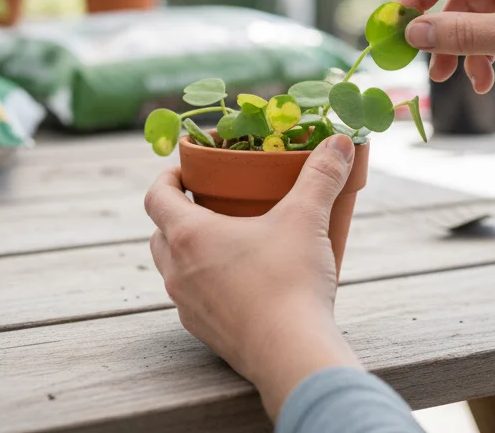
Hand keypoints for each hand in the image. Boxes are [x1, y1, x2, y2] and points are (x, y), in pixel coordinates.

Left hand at [145, 135, 363, 418]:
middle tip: (212, 202)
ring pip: (174, 269)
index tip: (188, 171)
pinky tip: (243, 282)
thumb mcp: (307, 218)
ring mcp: (187, 306)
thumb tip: (338, 141)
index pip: (155, 196)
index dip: (167, 178)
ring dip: (192, 252)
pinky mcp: (205, 332)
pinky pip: (195, 299)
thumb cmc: (290, 282)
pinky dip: (208, 284)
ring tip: (229, 241)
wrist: (292, 353)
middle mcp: (177, 271)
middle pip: (160, 233)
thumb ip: (321, 175)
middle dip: (179, 214)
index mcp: (188, 235)